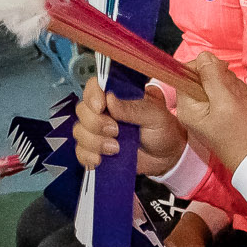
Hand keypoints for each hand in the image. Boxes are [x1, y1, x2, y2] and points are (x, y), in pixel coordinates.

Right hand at [71, 77, 187, 176]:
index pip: (94, 86)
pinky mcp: (96, 150)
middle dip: (95, 123)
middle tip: (116, 131)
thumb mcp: (155, 116)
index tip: (100, 107)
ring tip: (116, 149)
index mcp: (118, 96)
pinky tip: (101, 160)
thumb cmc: (163, 130)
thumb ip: (134, 108)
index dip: (92, 95)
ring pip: (79, 131)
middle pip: (83, 110)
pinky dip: (88, 156)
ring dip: (94, 142)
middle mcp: (104, 111)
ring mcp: (98, 131)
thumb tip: (110, 99)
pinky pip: (80, 152)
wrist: (166, 158)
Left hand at [174, 52, 246, 174]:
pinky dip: (246, 99)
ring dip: (241, 92)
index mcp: (188, 107)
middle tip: (239, 97)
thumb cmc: (241, 134)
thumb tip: (203, 56)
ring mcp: (212, 111)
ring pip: (224, 85)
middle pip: (208, 78)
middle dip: (229, 83)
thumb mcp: (227, 101)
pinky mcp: (226, 113)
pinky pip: (235, 95)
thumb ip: (212, 76)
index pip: (188, 74)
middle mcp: (196, 108)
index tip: (223, 71)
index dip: (206, 67)